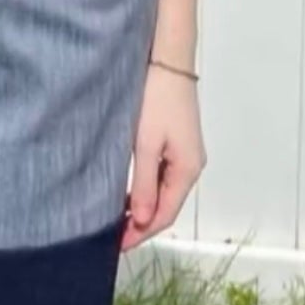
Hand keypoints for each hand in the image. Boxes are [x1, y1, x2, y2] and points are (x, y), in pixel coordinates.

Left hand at [121, 64, 205, 252]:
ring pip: (165, 191)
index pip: (164, 214)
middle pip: (166, 205)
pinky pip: (163, 175)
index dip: (141, 233)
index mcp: (187, 170)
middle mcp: (192, 165)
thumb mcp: (145, 144)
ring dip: (143, 206)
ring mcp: (186, 152)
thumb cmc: (156, 97)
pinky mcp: (178, 141)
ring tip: (117, 217)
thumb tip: (143, 221)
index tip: (116, 245)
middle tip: (113, 235)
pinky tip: (130, 191)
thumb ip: (145, 184)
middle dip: (142, 224)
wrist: (168, 59)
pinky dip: (147, 188)